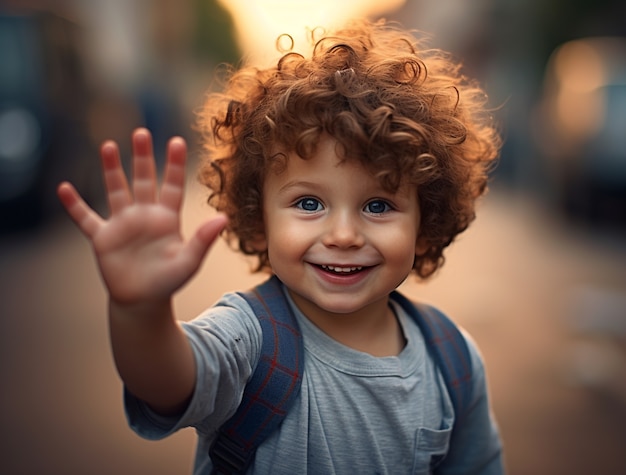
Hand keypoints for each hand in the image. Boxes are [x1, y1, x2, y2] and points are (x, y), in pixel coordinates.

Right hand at [57, 128, 226, 305]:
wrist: (143, 301)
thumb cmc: (169, 281)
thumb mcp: (189, 261)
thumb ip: (203, 239)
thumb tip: (224, 218)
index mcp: (167, 218)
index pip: (172, 186)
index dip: (175, 165)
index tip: (178, 141)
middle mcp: (144, 215)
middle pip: (143, 180)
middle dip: (142, 157)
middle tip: (141, 132)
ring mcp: (122, 224)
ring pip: (116, 191)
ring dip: (111, 170)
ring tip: (108, 145)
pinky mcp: (103, 238)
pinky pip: (86, 218)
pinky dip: (74, 205)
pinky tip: (63, 188)